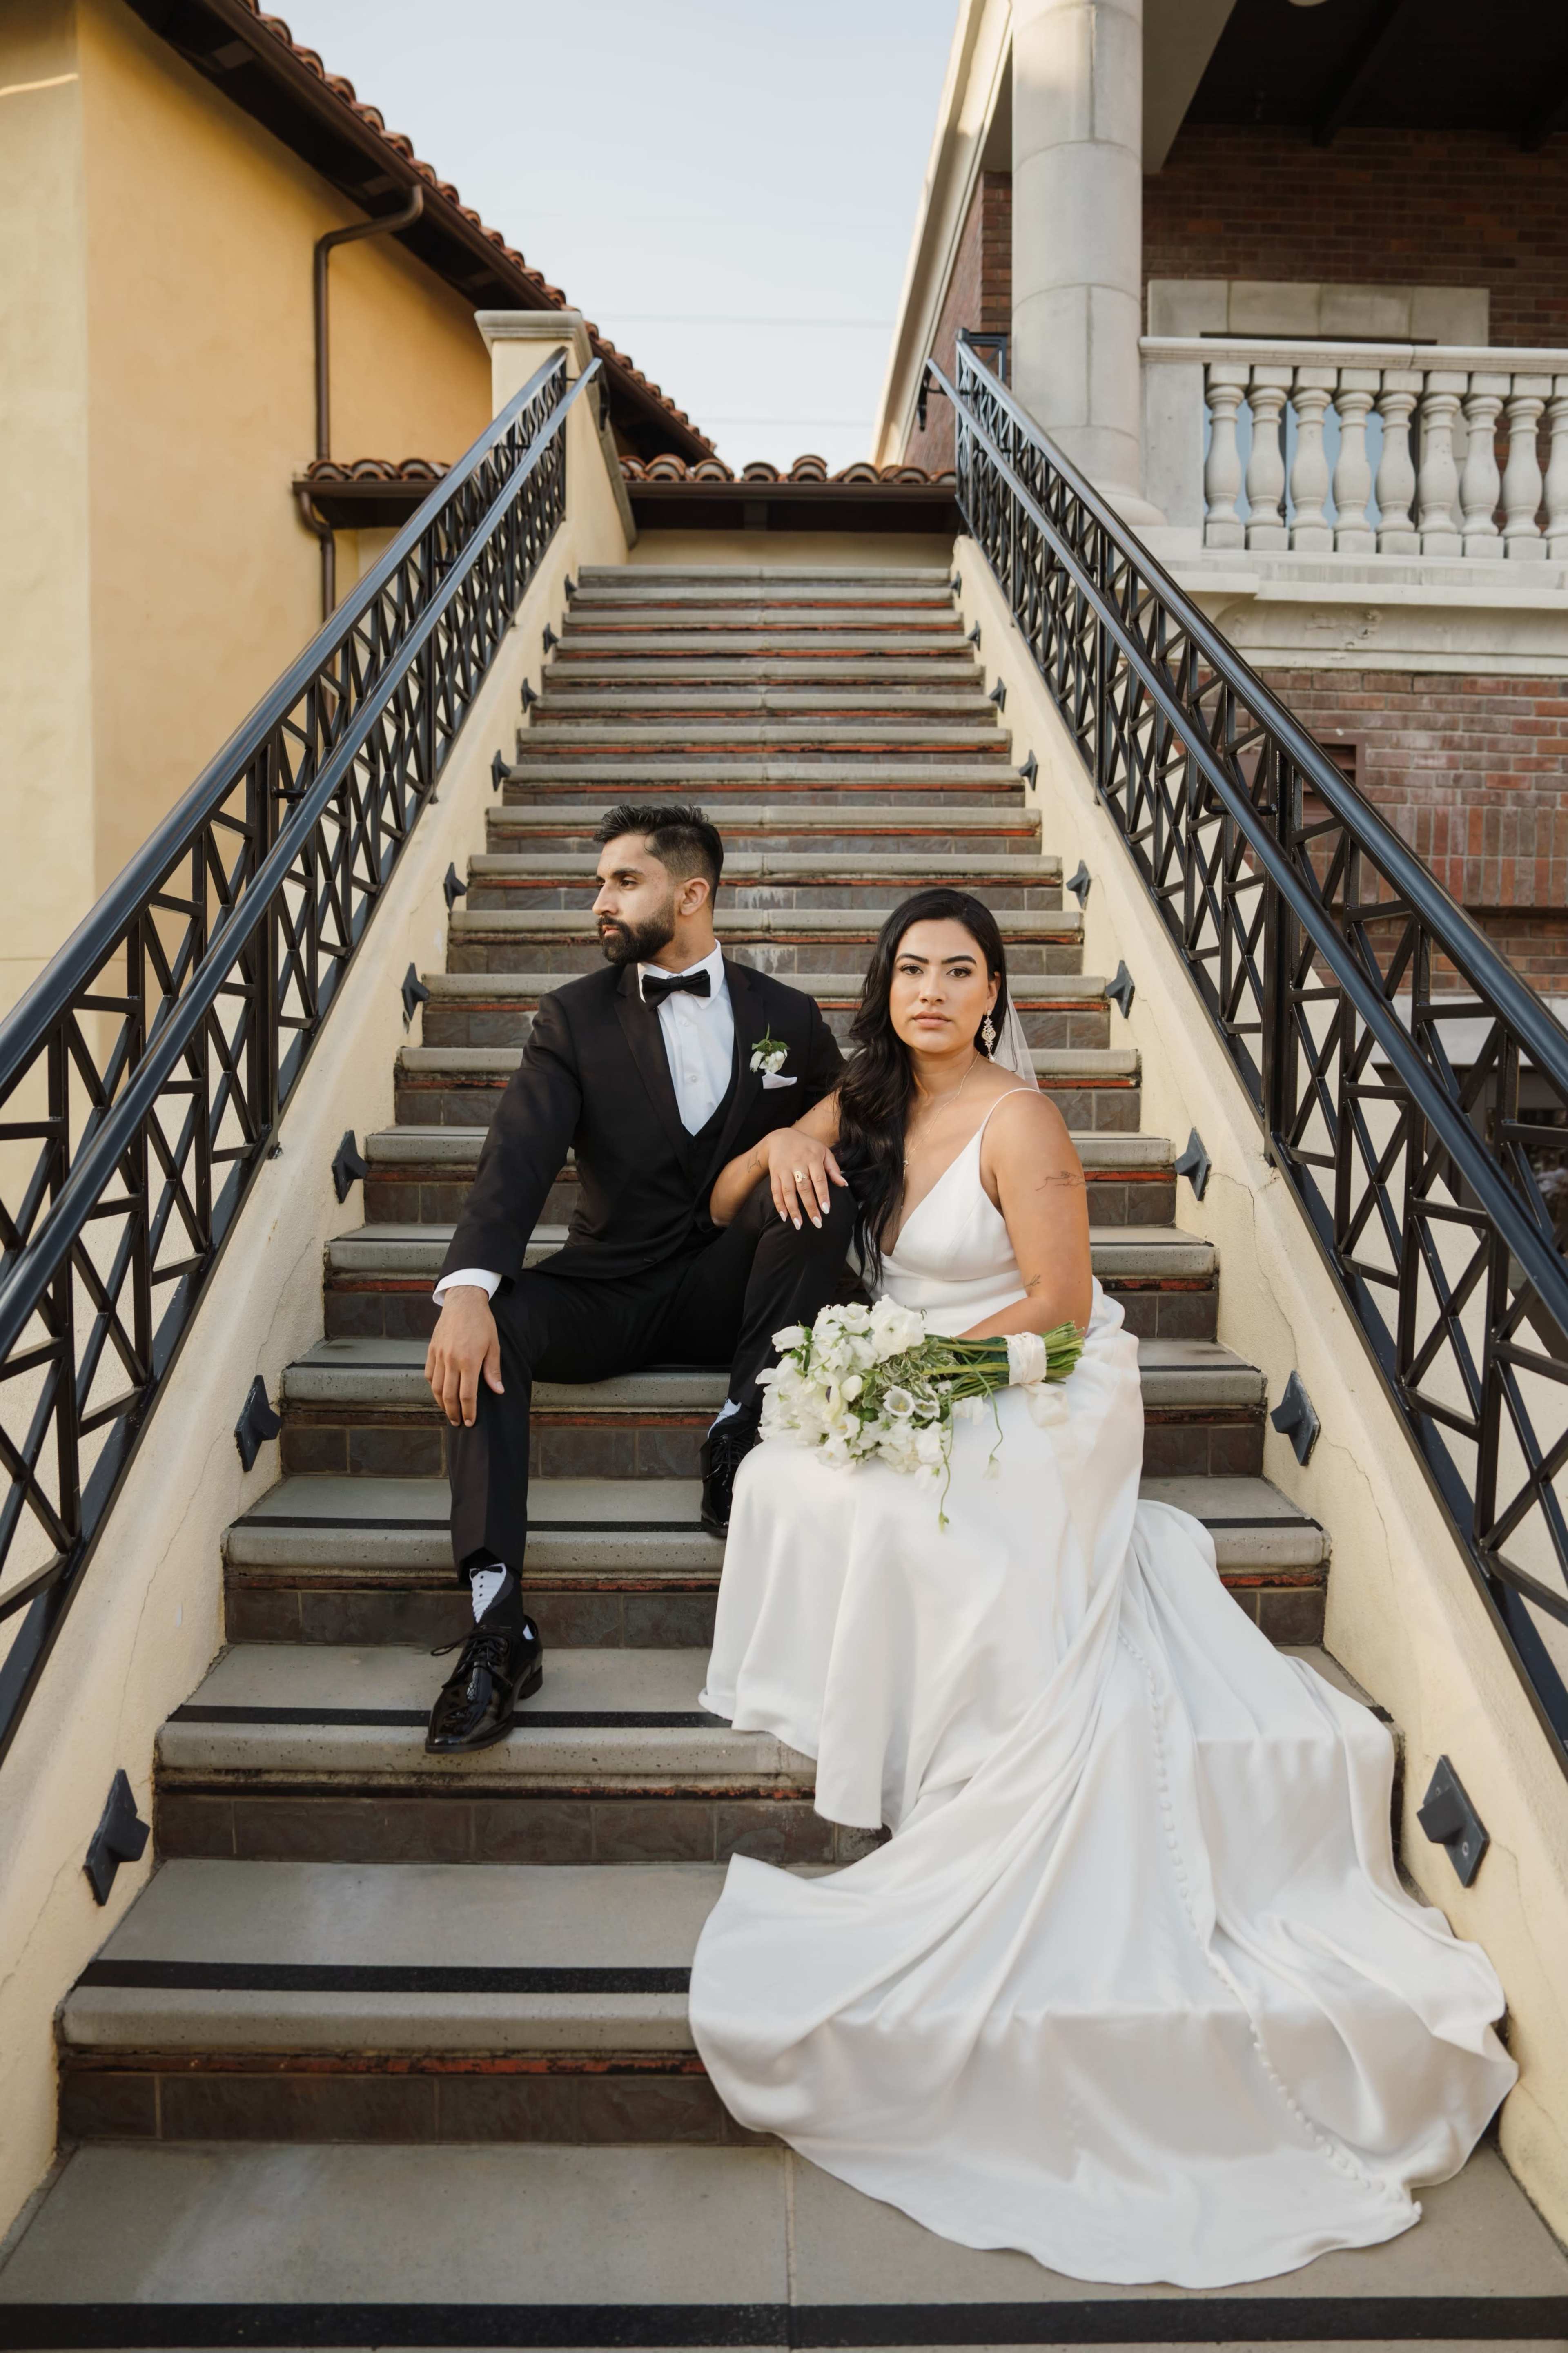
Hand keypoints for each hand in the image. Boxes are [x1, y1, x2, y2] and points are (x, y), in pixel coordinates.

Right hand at [425, 1287, 502, 1426]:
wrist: (463, 1302)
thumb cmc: (482, 1323)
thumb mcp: (493, 1345)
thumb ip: (493, 1370)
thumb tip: (498, 1391)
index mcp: (468, 1361)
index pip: (467, 1395)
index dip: (468, 1412)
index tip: (470, 1422)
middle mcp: (451, 1360)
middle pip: (448, 1395)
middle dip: (453, 1413)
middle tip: (457, 1422)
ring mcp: (439, 1355)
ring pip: (435, 1387)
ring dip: (441, 1403)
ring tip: (448, 1411)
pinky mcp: (431, 1350)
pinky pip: (428, 1374)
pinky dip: (433, 1386)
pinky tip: (439, 1392)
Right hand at [763, 1126, 846, 1230]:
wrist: (781, 1137)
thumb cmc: (807, 1147)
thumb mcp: (823, 1152)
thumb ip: (833, 1168)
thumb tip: (844, 1184)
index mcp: (813, 1158)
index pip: (819, 1179)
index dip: (822, 1195)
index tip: (826, 1210)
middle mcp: (798, 1164)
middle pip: (804, 1188)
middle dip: (810, 1207)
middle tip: (817, 1223)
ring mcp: (784, 1169)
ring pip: (788, 1191)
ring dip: (793, 1209)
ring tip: (799, 1225)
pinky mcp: (774, 1173)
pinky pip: (775, 1191)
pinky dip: (779, 1204)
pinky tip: (784, 1216)